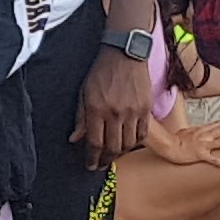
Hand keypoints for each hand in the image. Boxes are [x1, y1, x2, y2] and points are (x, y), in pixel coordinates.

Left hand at [73, 43, 155, 162]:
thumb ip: (80, 117)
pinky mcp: (145, 108)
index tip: (90, 166)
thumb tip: (74, 139)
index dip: (92, 159)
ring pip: (127, 144)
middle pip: (112, 148)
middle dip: (105, 160)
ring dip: (119, 153)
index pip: (94, 143)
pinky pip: (141, 134)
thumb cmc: (101, 71)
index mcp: (96, 109)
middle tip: (100, 164)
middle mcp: (115, 113)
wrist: (125, 53)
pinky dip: (134, 142)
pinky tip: (127, 142)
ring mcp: (133, 111)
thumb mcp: (84, 91)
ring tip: (113, 154)